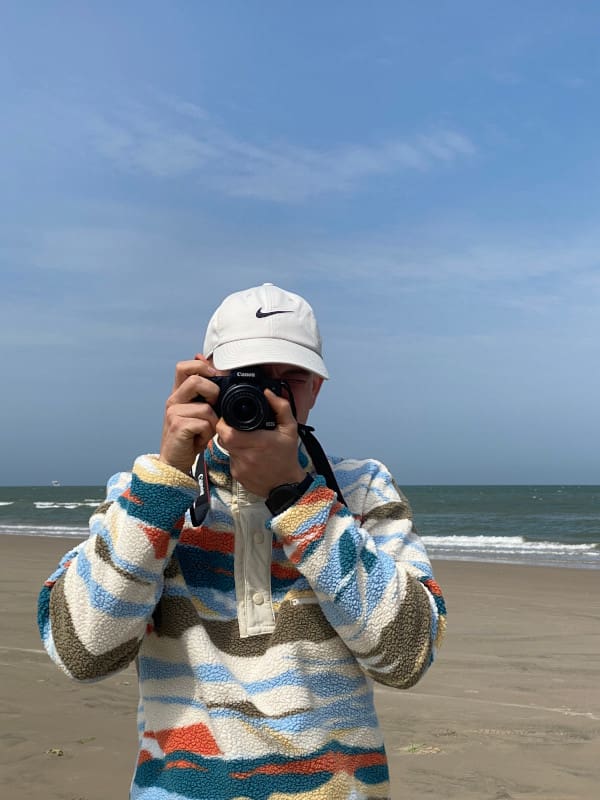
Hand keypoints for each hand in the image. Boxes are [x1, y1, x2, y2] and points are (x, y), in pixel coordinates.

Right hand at [159, 355, 220, 474]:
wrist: (175, 461)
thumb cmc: (190, 437)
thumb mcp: (199, 413)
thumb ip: (206, 396)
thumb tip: (219, 374)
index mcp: (179, 394)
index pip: (184, 367)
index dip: (201, 366)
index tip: (214, 376)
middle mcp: (173, 400)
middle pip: (196, 380)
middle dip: (213, 393)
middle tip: (213, 407)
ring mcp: (173, 413)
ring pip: (205, 407)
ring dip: (212, 421)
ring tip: (204, 430)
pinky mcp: (177, 426)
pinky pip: (204, 424)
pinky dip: (207, 433)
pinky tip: (199, 439)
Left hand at [216, 389, 304, 496]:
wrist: (287, 485)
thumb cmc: (287, 457)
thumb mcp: (290, 429)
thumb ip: (281, 407)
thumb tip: (268, 393)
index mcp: (256, 442)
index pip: (225, 430)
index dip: (224, 422)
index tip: (231, 418)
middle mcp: (244, 455)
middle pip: (222, 438)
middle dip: (227, 430)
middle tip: (238, 427)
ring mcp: (238, 467)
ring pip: (226, 449)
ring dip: (233, 443)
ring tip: (248, 441)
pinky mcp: (236, 475)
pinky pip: (230, 460)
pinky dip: (237, 455)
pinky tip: (249, 455)